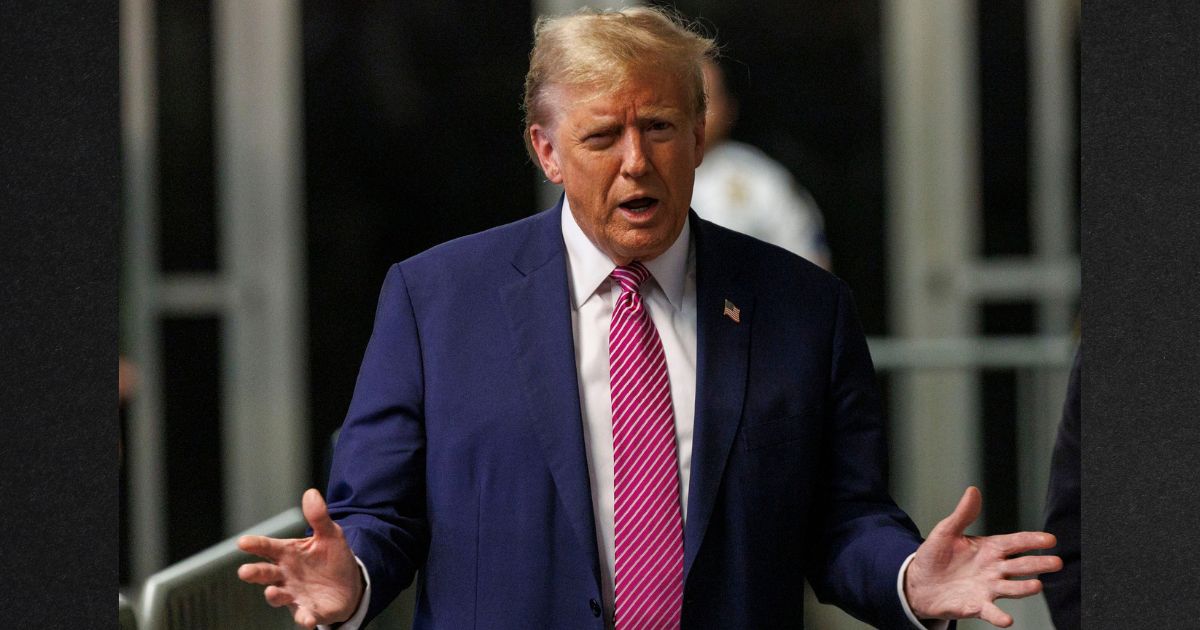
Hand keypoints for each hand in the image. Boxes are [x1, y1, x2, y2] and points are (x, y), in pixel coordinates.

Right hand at [237, 488, 364, 627]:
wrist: (350, 584)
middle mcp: (285, 575)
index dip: (255, 544)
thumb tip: (311, 493)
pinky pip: (303, 616)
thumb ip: (319, 517)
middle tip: (244, 571)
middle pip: (265, 573)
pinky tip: (306, 620)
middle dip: (254, 572)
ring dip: (274, 595)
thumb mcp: (330, 534)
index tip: (243, 542)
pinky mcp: (308, 611)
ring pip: (278, 596)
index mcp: (288, 553)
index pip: (267, 547)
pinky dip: (303, 619)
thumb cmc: (333, 558)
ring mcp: (294, 594)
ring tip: (272, 592)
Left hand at [904, 487, 1062, 626]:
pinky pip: (991, 612)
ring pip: (1012, 588)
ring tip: (1037, 585)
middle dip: (1038, 564)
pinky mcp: (977, 606)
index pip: (1015, 543)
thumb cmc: (935, 556)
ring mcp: (988, 588)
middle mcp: (994, 569)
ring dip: (1024, 588)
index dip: (1032, 540)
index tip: (1050, 539)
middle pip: (1021, 565)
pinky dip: (999, 616)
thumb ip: (963, 514)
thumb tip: (973, 490)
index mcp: (989, 549)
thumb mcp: (946, 532)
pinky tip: (1007, 620)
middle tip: (1056, 562)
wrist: (919, 583)